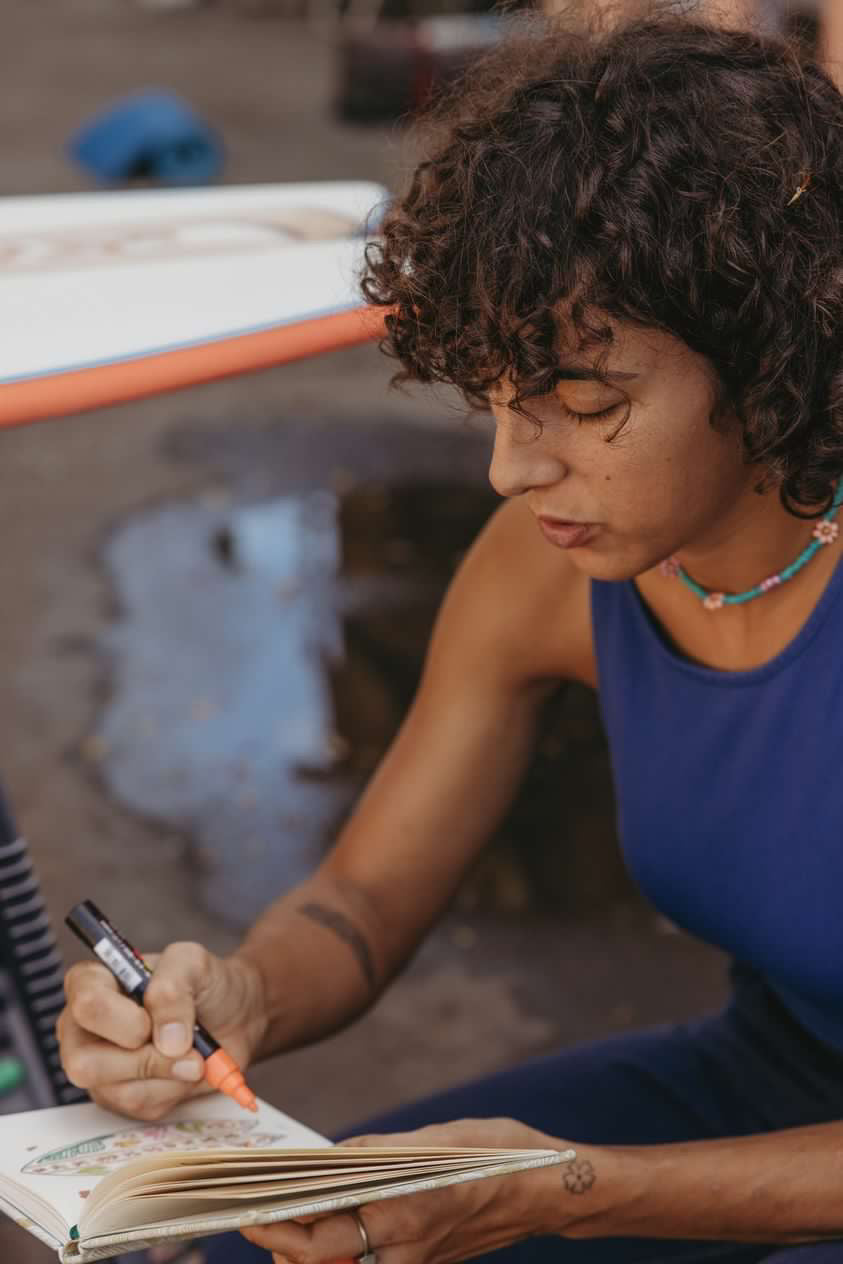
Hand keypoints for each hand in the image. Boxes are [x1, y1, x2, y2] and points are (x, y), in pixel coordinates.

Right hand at [58, 942, 267, 1119]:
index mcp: (92, 983)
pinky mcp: (118, 1097)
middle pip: (85, 1063)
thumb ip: (173, 988)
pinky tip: (185, 1068)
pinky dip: (175, 1089)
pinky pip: (141, 1107)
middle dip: (145, 1059)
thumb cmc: (204, 983)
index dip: (123, 1019)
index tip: (152, 1018)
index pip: (86, 1006)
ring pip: (119, 1092)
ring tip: (191, 1052)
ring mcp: (98, 1066)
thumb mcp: (194, 964)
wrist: (232, 1015)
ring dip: (169, 1074)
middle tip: (183, 1045)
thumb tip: (167, 1041)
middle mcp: (84, 1028)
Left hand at [241, 1118, 569, 1263]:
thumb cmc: (494, 1155)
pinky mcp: (424, 1263)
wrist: (543, 1190)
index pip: (319, 1234)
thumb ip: (377, 1152)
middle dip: (282, 1242)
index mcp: (401, 1213)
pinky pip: (369, 1263)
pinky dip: (341, 1252)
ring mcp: (414, 1262)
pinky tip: (326, 1227)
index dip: (277, 1227)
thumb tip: (332, 1157)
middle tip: (250, 1219)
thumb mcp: (433, 1138)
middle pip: (322, 1259)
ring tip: (280, 1223)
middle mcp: (403, 1249)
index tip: (245, 1214)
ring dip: (308, 1250)